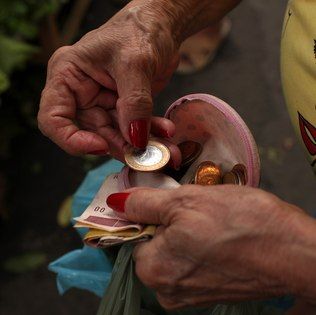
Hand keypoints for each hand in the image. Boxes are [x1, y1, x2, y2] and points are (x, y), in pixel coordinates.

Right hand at [38, 0, 241, 159]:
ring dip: (139, 145)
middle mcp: (81, 93)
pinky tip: (165, 132)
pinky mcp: (122, 108)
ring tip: (164, 149)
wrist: (161, 27)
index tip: (101, 146)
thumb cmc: (139, 30)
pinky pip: (132, 129)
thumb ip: (134, 102)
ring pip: (116, 135)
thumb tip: (135, 139)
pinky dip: (149, 134)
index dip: (72, 139)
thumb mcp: (135, 62)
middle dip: (119, 147)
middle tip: (146, 155)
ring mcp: (102, 102)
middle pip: (91, 133)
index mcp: (68, 76)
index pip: (53, 119)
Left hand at [107, 185, 315, 308]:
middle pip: (154, 244)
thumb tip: (116, 203)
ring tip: (211, 218)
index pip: (134, 235)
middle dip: (169, 221)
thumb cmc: (240, 222)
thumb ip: (145, 203)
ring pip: (175, 251)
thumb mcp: (186, 200)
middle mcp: (167, 290)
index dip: (148, 212)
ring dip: (186, 230)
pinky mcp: (210, 292)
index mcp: (154, 270)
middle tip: (194, 206)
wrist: (294, 251)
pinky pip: (193, 261)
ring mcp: (190, 295)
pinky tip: (220, 232)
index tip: (167, 200)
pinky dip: (199, 244)